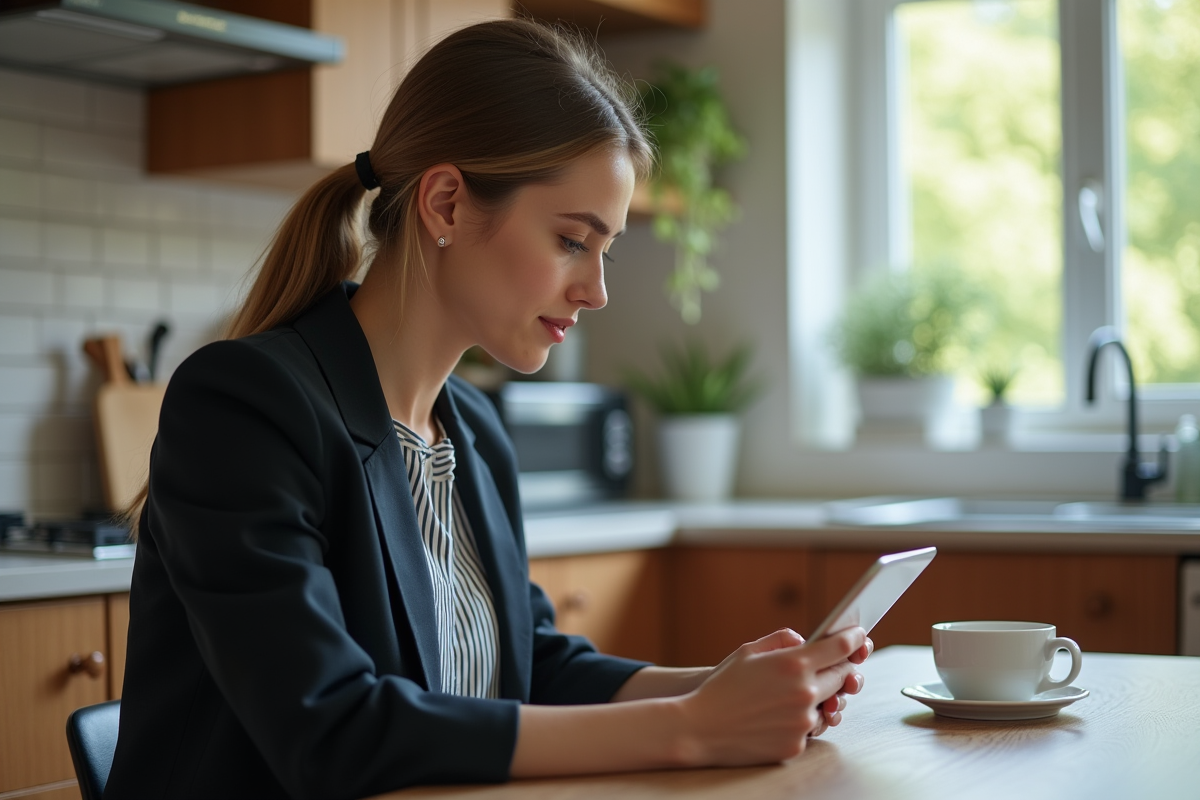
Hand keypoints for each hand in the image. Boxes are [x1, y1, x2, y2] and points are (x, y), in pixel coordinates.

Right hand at [678, 627, 865, 766]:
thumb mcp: (748, 651)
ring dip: (821, 698)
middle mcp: (804, 693)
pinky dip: (800, 721)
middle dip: (841, 669)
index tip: (860, 636)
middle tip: (832, 665)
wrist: (700, 728)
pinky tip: (778, 717)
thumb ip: (782, 640)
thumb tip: (806, 641)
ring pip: (829, 706)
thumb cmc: (721, 687)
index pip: (840, 648)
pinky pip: (810, 728)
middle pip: (842, 677)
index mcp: (793, 664)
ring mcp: (803, 722)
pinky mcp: (797, 744)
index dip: (854, 639)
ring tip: (796, 694)